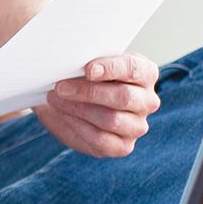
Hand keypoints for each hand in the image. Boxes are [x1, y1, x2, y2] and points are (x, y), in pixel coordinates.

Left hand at [34, 53, 160, 156]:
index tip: (87, 70)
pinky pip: (102, 140)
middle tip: (60, 87)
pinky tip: (62, 113)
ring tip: (55, 98)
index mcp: (144, 72)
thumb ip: (85, 57)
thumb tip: (70, 57)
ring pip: (112, 119)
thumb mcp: (85, 59)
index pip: (133, 68)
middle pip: (123, 97)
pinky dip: (77, 125)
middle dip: (88, 91)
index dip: (111, 68)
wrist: (68, 96)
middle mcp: (147, 100)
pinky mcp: (122, 146)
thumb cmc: (81, 71)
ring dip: (78, 108)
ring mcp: (137, 125)